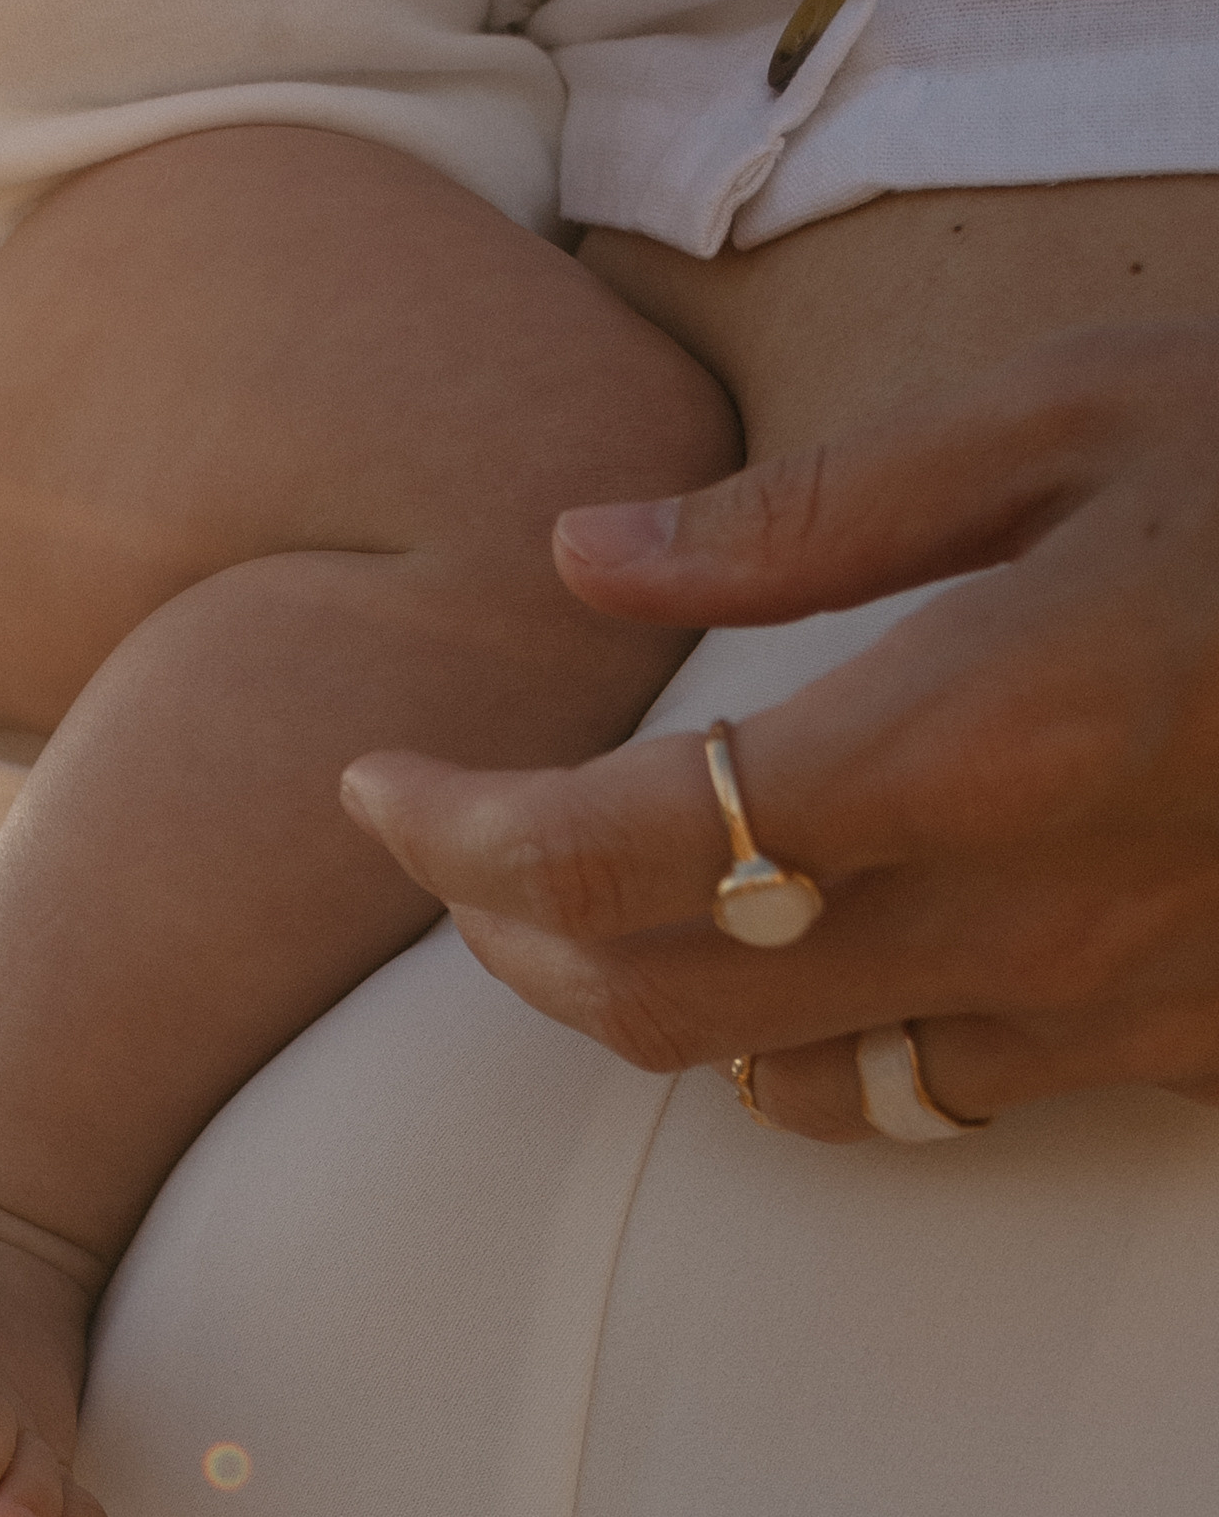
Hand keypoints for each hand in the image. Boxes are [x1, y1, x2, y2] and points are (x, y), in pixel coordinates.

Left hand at [342, 317, 1218, 1137]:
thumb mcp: (1074, 417)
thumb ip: (809, 519)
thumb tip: (583, 562)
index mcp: (975, 735)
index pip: (621, 846)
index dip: (457, 839)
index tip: (378, 788)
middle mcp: (1023, 911)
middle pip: (665, 999)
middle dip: (513, 940)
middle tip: (455, 852)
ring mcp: (1109, 1008)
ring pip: (782, 1084)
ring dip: (648, 1008)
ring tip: (594, 907)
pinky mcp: (1177, 1054)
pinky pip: (930, 1099)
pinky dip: (807, 1047)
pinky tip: (797, 957)